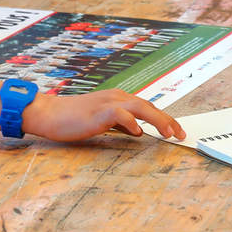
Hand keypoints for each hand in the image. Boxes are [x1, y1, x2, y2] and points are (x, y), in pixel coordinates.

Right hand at [25, 88, 184, 140]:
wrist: (50, 113)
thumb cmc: (73, 119)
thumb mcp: (102, 121)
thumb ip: (120, 124)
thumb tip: (138, 132)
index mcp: (119, 99)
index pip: (147, 107)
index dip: (164, 118)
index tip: (177, 131)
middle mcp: (117, 97)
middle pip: (149, 106)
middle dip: (168, 120)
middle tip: (181, 134)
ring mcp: (108, 102)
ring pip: (140, 107)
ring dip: (157, 120)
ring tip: (169, 133)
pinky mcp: (99, 111)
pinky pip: (120, 114)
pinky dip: (131, 122)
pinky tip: (138, 132)